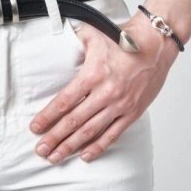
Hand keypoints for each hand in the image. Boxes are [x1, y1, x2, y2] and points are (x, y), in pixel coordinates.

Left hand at [29, 13, 179, 162]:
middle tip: (40, 149)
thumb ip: (73, 42)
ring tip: (56, 156)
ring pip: (91, 131)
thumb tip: (58, 46)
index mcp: (93, 75)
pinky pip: (113, 134)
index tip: (35, 128)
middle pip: (74, 121)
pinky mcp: (133, 112)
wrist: (156, 43)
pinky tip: (85, 155)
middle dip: (54, 137)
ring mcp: (120, 105)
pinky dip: (98, 146)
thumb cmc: (125, 38)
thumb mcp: (93, 34)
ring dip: (71, 146)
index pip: (64, 101)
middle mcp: (105, 93)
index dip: (48, 117)